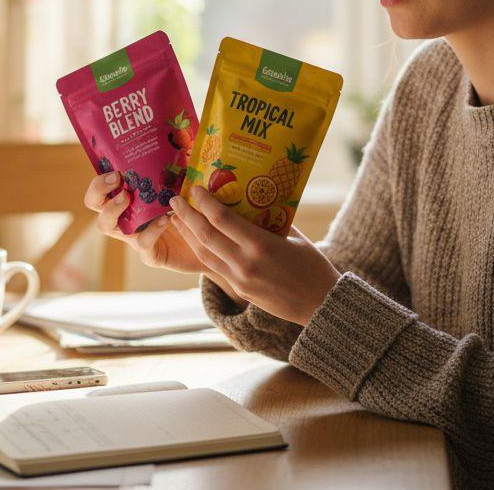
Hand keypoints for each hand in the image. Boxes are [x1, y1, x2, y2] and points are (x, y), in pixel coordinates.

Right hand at [84, 171, 207, 274]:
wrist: (212, 245)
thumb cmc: (195, 210)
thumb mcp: (184, 186)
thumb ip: (178, 169)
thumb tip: (182, 136)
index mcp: (131, 199)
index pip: (103, 186)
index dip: (100, 179)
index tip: (116, 169)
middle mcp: (126, 217)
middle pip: (95, 204)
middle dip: (98, 190)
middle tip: (117, 179)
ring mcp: (134, 237)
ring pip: (107, 225)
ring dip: (113, 209)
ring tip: (127, 197)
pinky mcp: (150, 254)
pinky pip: (143, 244)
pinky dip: (151, 230)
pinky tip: (165, 220)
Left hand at [169, 186, 341, 325]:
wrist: (319, 305)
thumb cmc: (312, 267)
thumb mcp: (295, 236)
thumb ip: (272, 218)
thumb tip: (256, 198)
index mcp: (262, 245)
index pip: (223, 219)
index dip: (205, 202)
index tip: (195, 188)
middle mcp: (245, 263)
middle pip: (206, 236)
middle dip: (187, 215)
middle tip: (174, 199)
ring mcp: (240, 279)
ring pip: (204, 253)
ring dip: (187, 234)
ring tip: (177, 218)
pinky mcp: (239, 290)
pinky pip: (214, 266)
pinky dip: (201, 250)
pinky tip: (195, 240)